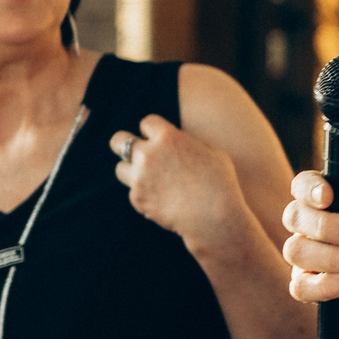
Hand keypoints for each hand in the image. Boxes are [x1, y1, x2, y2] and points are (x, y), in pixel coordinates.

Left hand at [112, 116, 247, 251]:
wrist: (215, 216)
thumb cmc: (221, 182)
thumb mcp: (211, 151)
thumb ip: (187, 143)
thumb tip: (178, 142)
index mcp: (168, 137)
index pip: (147, 122)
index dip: (153, 131)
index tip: (159, 140)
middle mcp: (148, 154)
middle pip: (118, 140)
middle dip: (124, 144)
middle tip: (134, 152)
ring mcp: (139, 177)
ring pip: (121, 169)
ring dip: (132, 172)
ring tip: (150, 181)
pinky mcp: (137, 199)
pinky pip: (133, 193)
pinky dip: (144, 196)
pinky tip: (163, 201)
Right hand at [284, 173, 338, 321]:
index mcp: (329, 200)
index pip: (304, 185)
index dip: (309, 188)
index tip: (328, 197)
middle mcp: (309, 225)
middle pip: (295, 216)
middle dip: (325, 225)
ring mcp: (304, 257)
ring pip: (296, 251)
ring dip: (331, 257)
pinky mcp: (306, 286)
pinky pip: (301, 286)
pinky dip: (327, 285)